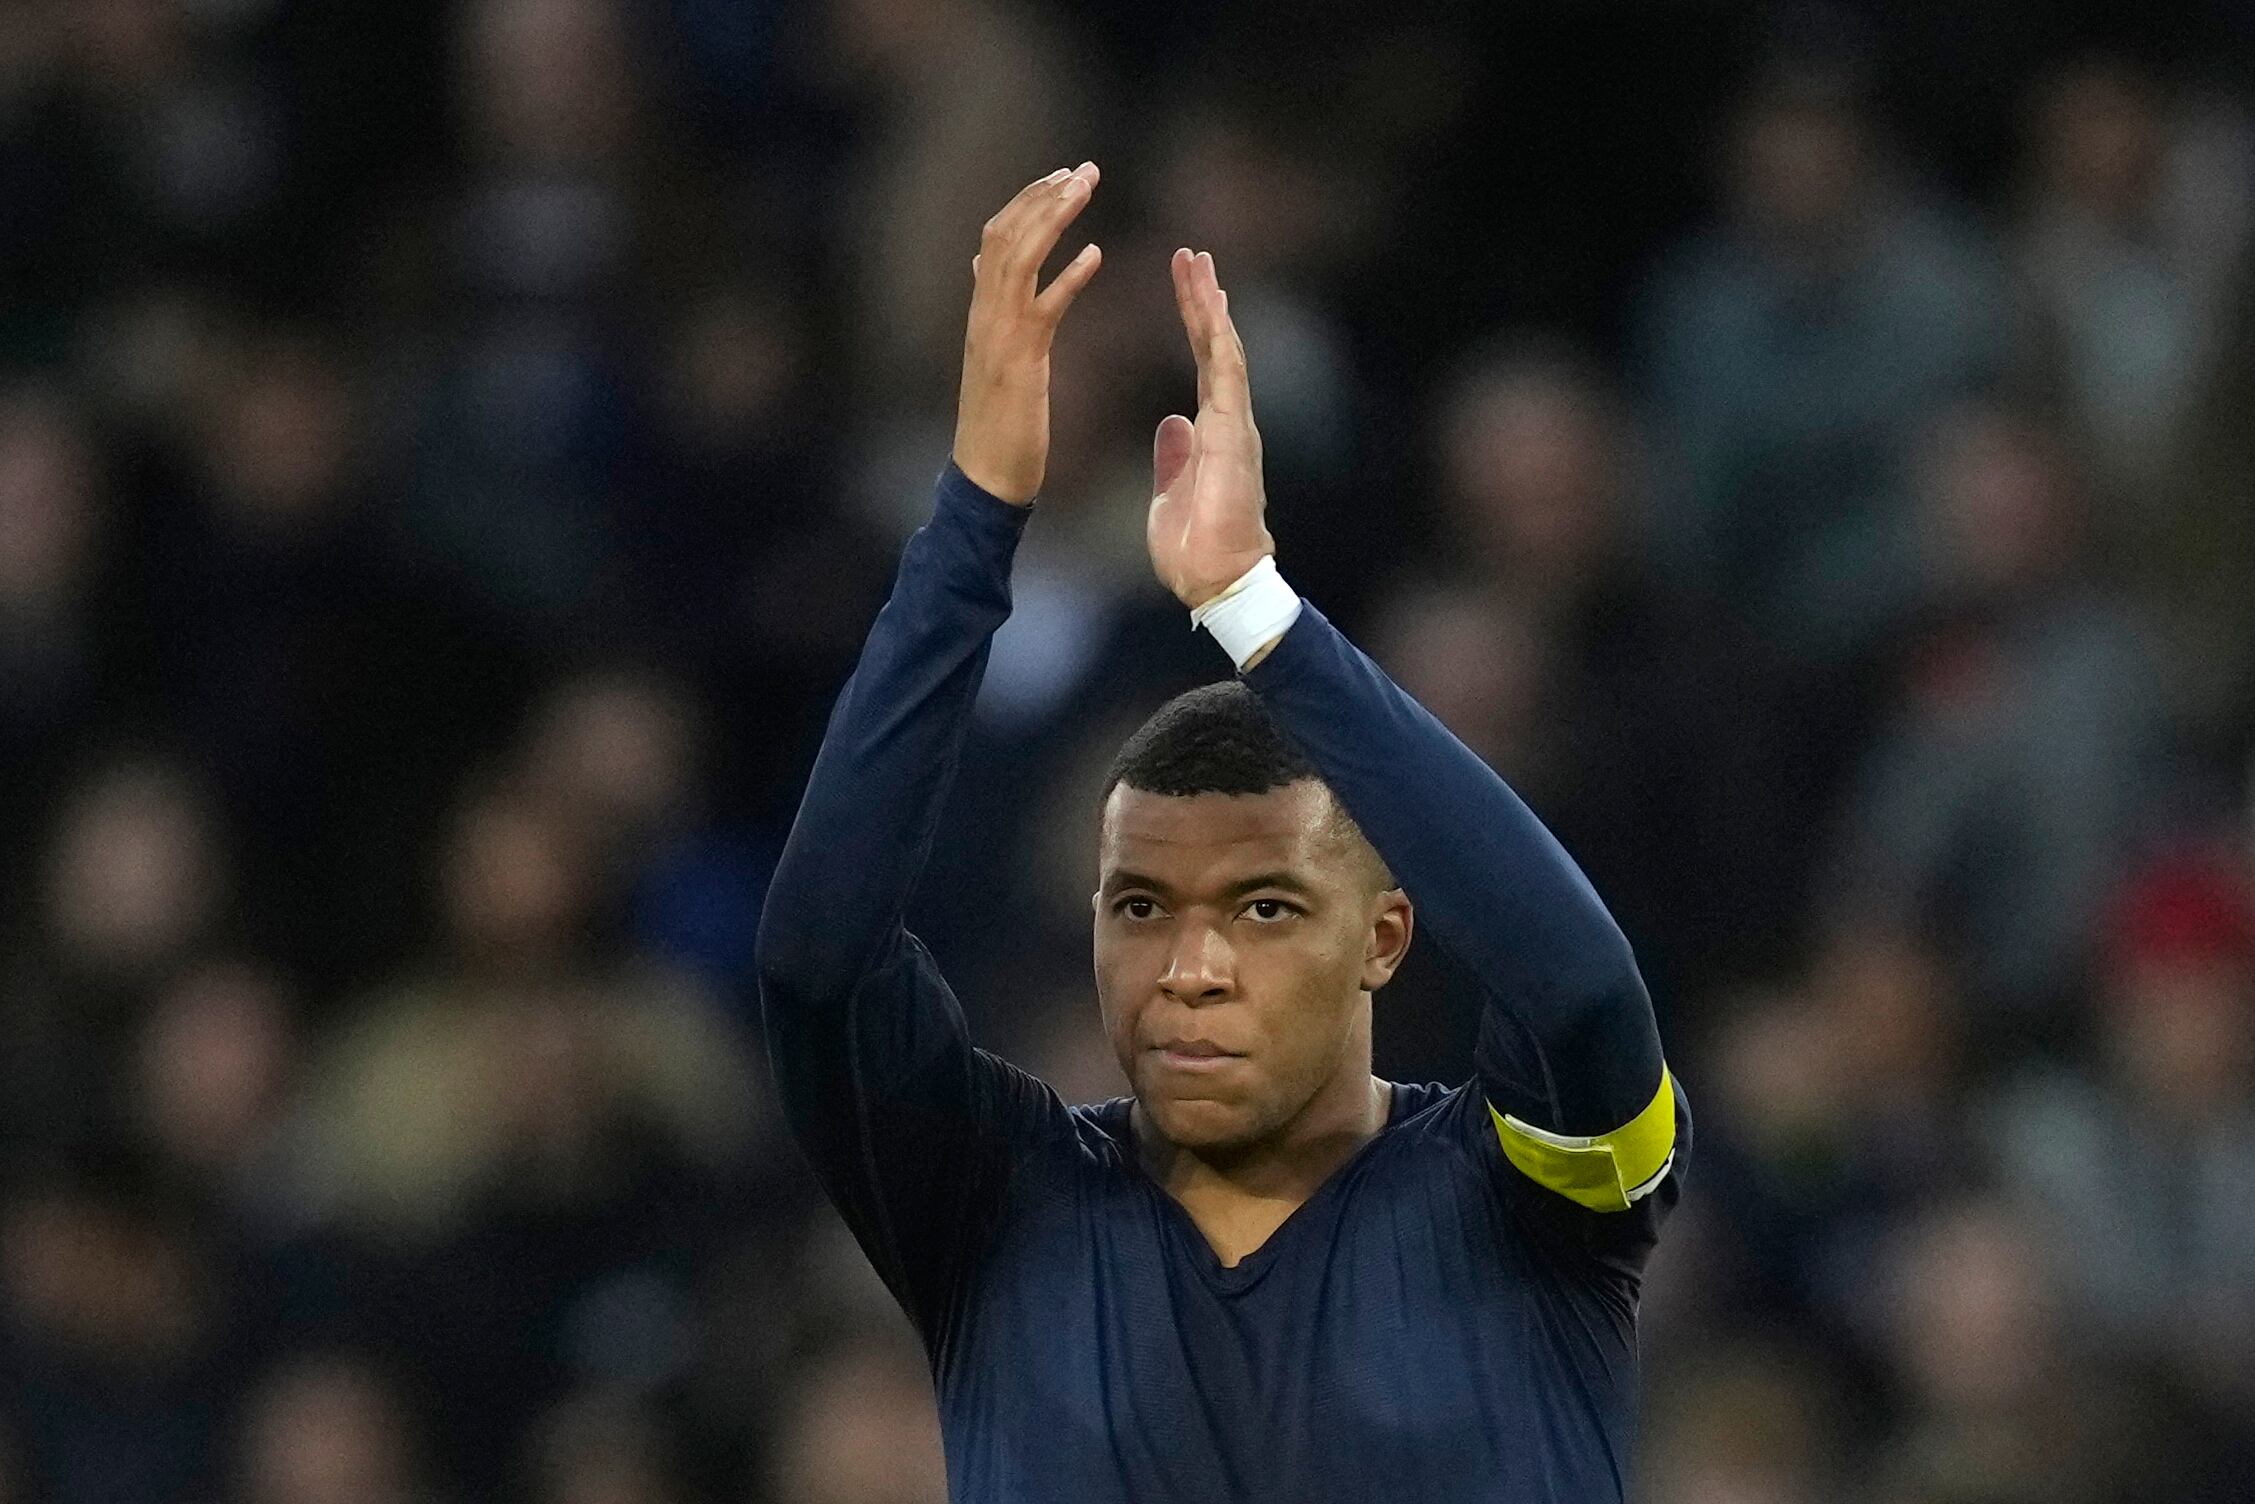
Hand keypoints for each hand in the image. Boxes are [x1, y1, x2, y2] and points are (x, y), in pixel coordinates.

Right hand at [950, 163, 1102, 504]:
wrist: (984, 482)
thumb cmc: (997, 429)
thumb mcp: (994, 356)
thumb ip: (992, 310)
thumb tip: (984, 267)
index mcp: (981, 313)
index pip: (997, 238)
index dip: (1029, 202)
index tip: (1063, 176)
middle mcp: (983, 316)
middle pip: (1005, 235)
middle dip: (1044, 196)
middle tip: (1084, 169)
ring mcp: (997, 337)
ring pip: (1018, 258)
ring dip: (1054, 218)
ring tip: (1086, 188)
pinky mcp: (1019, 364)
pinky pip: (1043, 309)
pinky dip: (1068, 277)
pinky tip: (1097, 254)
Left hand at [1147, 248, 1274, 607]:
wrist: (1216, 581)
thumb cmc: (1196, 549)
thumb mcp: (1172, 492)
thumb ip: (1175, 456)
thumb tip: (1172, 425)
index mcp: (1213, 431)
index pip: (1203, 363)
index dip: (1193, 323)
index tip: (1186, 286)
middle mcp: (1229, 420)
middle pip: (1215, 345)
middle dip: (1202, 299)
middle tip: (1190, 255)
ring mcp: (1235, 423)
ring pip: (1224, 349)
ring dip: (1210, 304)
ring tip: (1196, 262)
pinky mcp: (1234, 432)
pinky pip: (1227, 373)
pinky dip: (1219, 334)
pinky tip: (1212, 301)